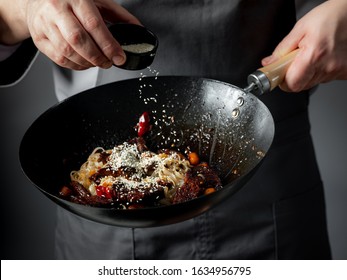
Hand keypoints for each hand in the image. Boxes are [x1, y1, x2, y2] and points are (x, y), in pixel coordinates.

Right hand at [24, 0, 139, 69]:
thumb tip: (138, 30)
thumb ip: (118, 15)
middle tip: (108, 62)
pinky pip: (59, 58)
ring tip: (97, 62)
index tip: (119, 57)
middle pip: (78, 40)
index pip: (94, 25)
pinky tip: (84, 63)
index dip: (109, 45)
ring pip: (67, 51)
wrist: (39, 0)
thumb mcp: (98, 1)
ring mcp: (44, 24)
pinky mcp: (39, 38)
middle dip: (98, 57)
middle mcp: (57, 9)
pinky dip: (75, 66)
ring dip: (86, 63)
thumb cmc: (72, 0)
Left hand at [262, 0, 346, 91]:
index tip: (279, 74)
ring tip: (311, 55)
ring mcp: (337, 71)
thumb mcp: (300, 28)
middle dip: (293, 76)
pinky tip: (322, 58)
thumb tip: (269, 63)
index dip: (282, 81)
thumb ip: (281, 50)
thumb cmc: (329, 17)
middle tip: (294, 61)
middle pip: (300, 86)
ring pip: (311, 83)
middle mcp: (328, 66)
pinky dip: (319, 71)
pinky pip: (324, 79)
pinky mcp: (344, 73)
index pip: (291, 84)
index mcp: (314, 55)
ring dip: (306, 73)